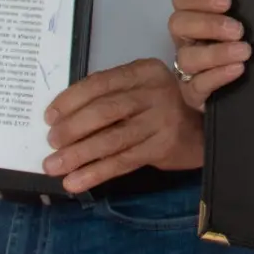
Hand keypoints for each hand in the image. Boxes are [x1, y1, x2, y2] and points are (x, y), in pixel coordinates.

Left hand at [43, 59, 202, 191]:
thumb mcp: (142, 89)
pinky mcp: (163, 147)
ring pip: (111, 139)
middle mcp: (154, 92)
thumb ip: (112, 95)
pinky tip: (76, 182)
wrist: (204, 130)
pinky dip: (96, 173)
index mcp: (143, 72)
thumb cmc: (163, 108)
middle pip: (105, 111)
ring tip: (54, 166)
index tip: (49, 117)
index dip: (70, 100)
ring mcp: (161, 121)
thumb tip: (63, 118)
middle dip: (72, 128)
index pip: (100, 83)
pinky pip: (123, 161)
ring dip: (78, 155)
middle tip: (51, 143)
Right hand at [167, 0, 247, 111]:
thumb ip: (236, 16)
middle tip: (237, 30)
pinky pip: (198, 85)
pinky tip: (237, 68)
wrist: (244, 94)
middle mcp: (185, 42)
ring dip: (216, 52)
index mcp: (194, 21)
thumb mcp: (238, 30)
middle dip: (208, 24)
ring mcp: (186, 69)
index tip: (226, 2)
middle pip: (177, 24)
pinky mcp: (192, 94)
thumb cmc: (240, 53)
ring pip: (186, 57)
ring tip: (243, 51)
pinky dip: (218, 75)